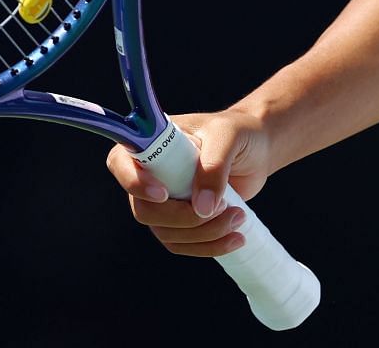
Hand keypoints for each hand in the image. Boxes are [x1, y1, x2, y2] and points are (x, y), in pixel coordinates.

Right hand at [105, 109, 277, 257]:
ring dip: (203, 234)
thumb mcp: (229, 138)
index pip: (120, 162)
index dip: (134, 182)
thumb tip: (202, 208)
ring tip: (238, 217)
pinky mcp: (182, 220)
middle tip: (221, 208)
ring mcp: (166, 200)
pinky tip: (235, 237)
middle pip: (144, 209)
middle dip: (182, 218)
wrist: (258, 150)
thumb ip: (214, 167)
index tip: (163, 193)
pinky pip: (183, 244)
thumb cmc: (239, 132)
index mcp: (154, 142)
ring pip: (165, 232)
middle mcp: (152, 173)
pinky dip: (209, 246)